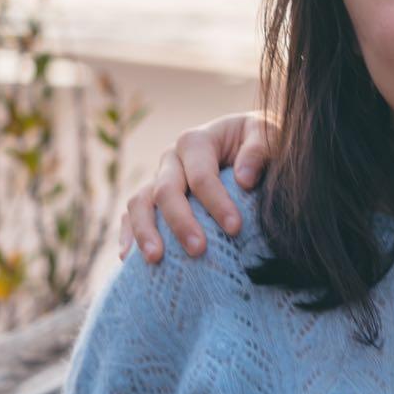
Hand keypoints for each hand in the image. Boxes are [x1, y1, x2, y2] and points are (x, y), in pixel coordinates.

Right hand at [119, 111, 274, 261]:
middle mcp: (171, 159)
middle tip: (198, 250)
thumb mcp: (266, 134)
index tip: (235, 228)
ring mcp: (158, 178)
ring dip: (145, 232)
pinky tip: (129, 260)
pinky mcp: (152, 197)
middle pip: (166, 191)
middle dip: (181, 222)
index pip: (201, 176)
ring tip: (155, 259)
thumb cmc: (258, 141)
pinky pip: (131, 215)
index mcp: (196, 141)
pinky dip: (127, 235)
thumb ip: (258, 151)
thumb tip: (244, 179)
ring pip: (139, 203)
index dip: (216, 202)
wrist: (245, 142)